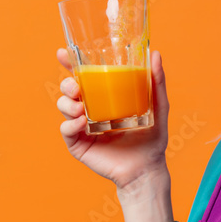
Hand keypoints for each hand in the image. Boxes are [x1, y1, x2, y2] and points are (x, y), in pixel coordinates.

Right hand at [55, 47, 170, 190]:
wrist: (146, 168)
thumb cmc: (152, 138)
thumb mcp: (157, 106)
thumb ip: (156, 81)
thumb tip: (156, 54)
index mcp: (104, 97)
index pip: (84, 77)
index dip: (70, 64)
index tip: (63, 53)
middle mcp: (90, 109)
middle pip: (68, 89)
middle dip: (67, 84)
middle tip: (76, 88)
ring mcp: (82, 127)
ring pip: (63, 107)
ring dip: (67, 103)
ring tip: (81, 108)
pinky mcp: (78, 144)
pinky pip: (66, 130)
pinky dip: (70, 124)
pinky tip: (82, 122)